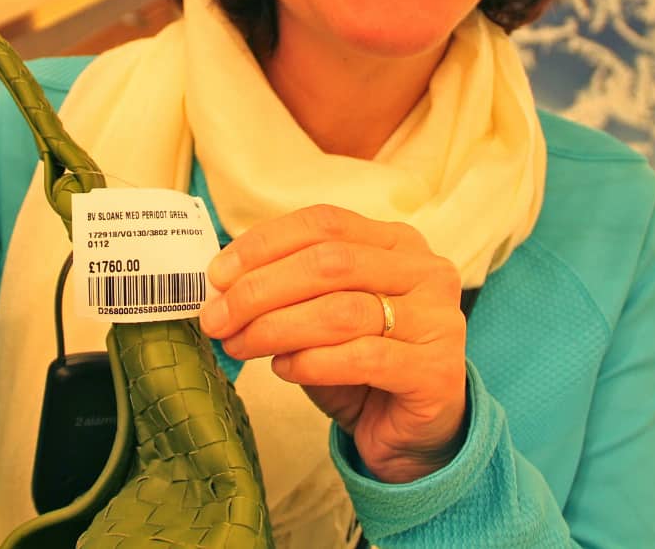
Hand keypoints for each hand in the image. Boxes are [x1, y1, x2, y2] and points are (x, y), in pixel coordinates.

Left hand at [198, 204, 468, 483]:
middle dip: (261, 290)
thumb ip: (287, 290)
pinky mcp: (436, 370)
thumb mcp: (322, 313)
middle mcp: (426, 271)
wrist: (413, 431)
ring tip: (239, 345)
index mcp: (397, 242)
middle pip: (329, 263)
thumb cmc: (361, 364)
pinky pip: (362, 358)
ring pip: (342, 310)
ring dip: (276, 328)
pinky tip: (284, 369)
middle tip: (218, 318)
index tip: (217, 276)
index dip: (263, 244)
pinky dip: (312, 362)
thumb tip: (221, 284)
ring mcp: (438, 320)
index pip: (324, 223)